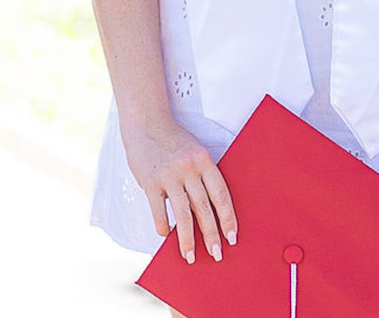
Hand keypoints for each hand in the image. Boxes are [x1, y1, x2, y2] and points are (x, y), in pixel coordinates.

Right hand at [123, 115, 236, 264]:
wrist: (146, 122)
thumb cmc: (173, 141)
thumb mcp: (195, 153)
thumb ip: (202, 177)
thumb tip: (210, 211)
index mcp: (204, 161)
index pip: (221, 195)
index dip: (228, 218)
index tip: (232, 237)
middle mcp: (189, 169)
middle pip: (204, 209)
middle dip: (211, 235)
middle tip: (216, 254)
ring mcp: (169, 176)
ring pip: (183, 215)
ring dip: (187, 240)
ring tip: (190, 256)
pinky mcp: (150, 181)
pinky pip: (159, 210)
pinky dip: (163, 226)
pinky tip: (165, 235)